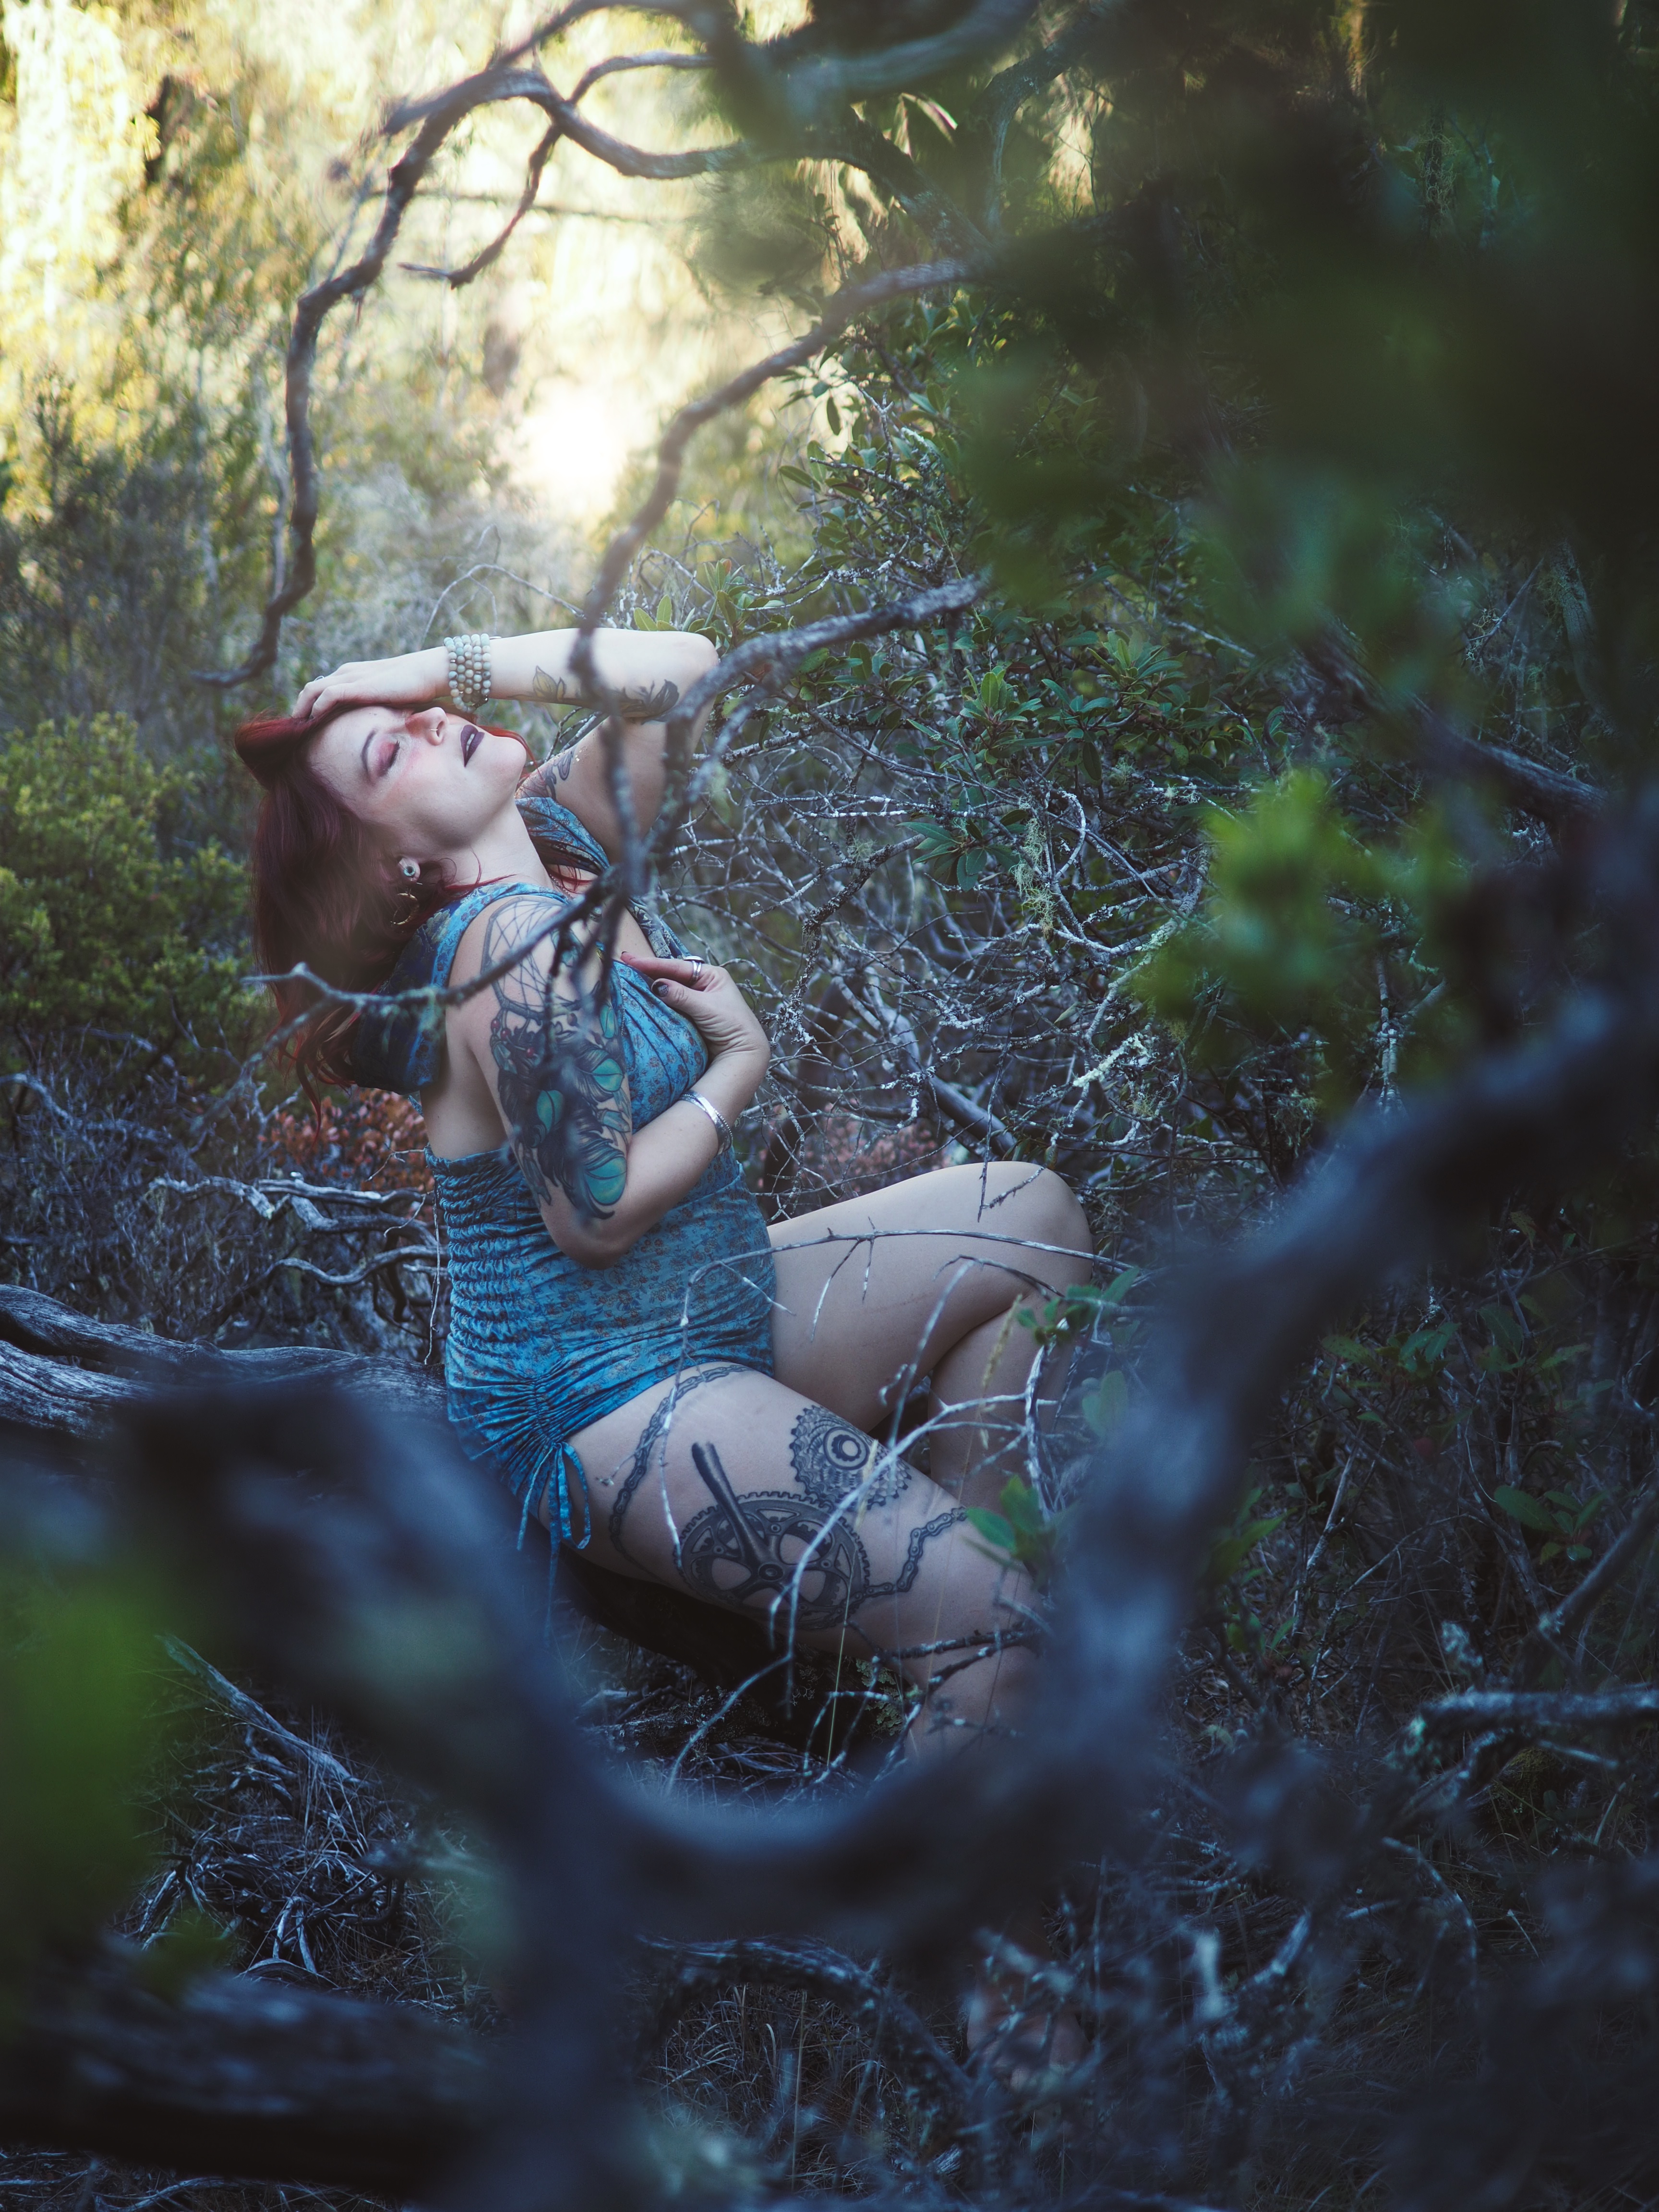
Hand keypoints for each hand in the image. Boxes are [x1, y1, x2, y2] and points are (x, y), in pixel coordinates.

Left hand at [293, 647, 445, 720]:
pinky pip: (327, 695)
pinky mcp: (357, 685)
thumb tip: (370, 726)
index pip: (321, 688)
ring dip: (302, 709)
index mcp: (352, 674)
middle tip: (295, 729)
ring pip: (313, 690)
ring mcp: (351, 677)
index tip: (304, 725)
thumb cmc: (414, 687)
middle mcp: (347, 673)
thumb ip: (373, 705)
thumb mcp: (386, 696)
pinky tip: (313, 721)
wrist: (427, 672)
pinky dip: (316, 708)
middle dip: (300, 708)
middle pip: (311, 689)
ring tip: (297, 728)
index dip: (308, 706)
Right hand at [622, 955, 769, 1081]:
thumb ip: (680, 996)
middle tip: (625, 964)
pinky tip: (643, 997)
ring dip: (651, 986)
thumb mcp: (706, 1007)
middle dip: (649, 972)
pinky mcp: (690, 1015)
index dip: (653, 964)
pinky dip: (657, 1002)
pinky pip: (670, 1004)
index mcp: (712, 975)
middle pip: (671, 975)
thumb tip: (656, 985)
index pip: (677, 966)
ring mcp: (696, 1000)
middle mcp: (703, 984)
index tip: (631, 960)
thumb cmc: (732, 1025)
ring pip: (669, 990)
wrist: (743, 1053)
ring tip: (629, 978)